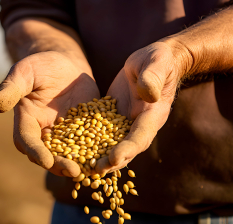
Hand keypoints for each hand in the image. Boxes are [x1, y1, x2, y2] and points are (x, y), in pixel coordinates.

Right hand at [0, 51, 99, 176]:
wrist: (66, 64)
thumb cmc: (41, 65)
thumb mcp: (25, 73)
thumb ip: (11, 88)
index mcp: (27, 122)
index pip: (27, 140)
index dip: (35, 151)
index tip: (45, 160)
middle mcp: (44, 133)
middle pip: (49, 154)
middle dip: (60, 164)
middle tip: (74, 171)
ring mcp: (65, 134)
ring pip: (70, 154)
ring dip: (80, 163)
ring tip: (92, 171)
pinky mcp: (84, 131)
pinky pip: (89, 144)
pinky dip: (97, 152)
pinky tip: (109, 157)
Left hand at [95, 41, 189, 173]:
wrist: (153, 62)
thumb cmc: (158, 60)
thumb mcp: (156, 63)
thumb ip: (153, 77)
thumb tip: (148, 94)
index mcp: (152, 115)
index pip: (141, 136)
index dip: (128, 149)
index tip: (114, 158)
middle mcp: (139, 124)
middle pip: (126, 148)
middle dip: (110, 161)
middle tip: (93, 171)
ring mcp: (126, 122)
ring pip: (112, 144)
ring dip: (99, 157)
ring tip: (82, 168)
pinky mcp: (113, 117)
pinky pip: (102, 132)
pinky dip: (91, 142)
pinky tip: (73, 148)